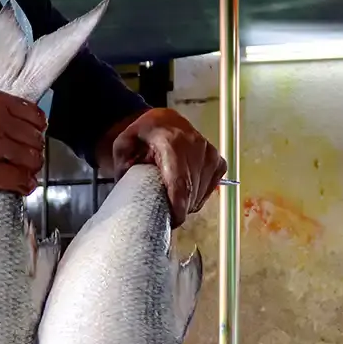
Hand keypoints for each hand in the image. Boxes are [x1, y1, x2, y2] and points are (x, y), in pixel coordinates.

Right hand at [0, 89, 47, 197]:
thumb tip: (27, 121)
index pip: (34, 115)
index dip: (37, 131)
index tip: (32, 141)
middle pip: (35, 138)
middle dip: (35, 153)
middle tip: (27, 162)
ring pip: (31, 158)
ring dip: (31, 170)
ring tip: (23, 174)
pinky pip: (18, 178)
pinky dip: (24, 185)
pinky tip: (21, 186)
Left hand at [110, 108, 225, 226]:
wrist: (165, 121)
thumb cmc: (143, 136)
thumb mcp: (124, 146)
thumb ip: (124, 168)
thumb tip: (132, 194)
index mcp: (171, 141)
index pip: (180, 182)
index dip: (177, 207)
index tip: (170, 222)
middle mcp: (196, 146)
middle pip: (191, 192)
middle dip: (178, 208)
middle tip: (162, 211)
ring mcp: (210, 154)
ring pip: (200, 194)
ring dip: (186, 203)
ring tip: (170, 197)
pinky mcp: (218, 161)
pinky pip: (210, 189)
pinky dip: (198, 196)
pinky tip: (185, 192)